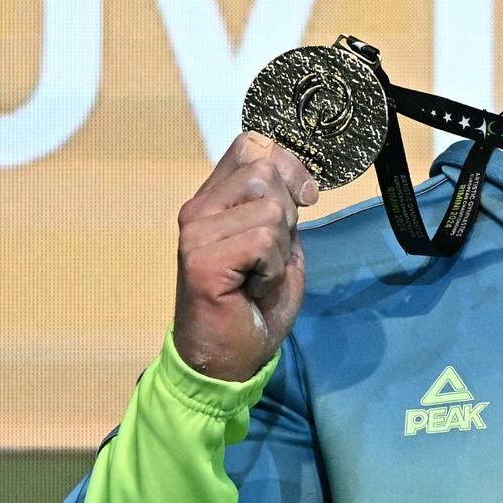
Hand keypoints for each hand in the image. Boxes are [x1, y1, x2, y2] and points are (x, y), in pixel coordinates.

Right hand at [171, 130, 319, 383]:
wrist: (228, 358)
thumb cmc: (253, 304)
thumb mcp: (279, 245)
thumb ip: (281, 206)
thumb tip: (297, 178)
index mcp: (213, 199)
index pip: (252, 145)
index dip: (288, 164)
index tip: (306, 197)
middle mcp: (198, 209)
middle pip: (265, 172)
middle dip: (286, 216)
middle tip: (270, 257)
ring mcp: (195, 233)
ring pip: (269, 209)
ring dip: (280, 250)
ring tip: (259, 275)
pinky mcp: (202, 259)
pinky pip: (264, 241)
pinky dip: (273, 270)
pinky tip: (253, 288)